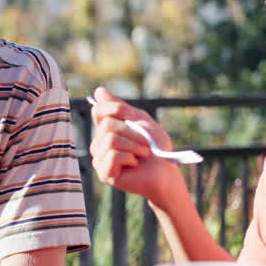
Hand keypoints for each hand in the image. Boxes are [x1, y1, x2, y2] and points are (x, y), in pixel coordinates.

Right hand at [88, 86, 185, 208]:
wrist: (166, 171)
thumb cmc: (155, 147)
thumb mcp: (140, 121)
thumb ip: (119, 107)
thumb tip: (99, 91)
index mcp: (106, 130)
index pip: (98, 111)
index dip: (115, 108)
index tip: (132, 115)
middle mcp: (99, 144)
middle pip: (107, 125)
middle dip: (132, 132)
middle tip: (146, 143)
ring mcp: (99, 159)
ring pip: (110, 140)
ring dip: (134, 145)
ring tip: (143, 153)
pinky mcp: (104, 174)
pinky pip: (112, 155)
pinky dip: (129, 157)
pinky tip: (135, 164)